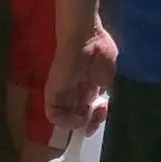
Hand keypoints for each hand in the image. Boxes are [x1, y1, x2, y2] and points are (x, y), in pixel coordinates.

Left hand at [45, 22, 117, 140]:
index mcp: (88, 83)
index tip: (102, 116)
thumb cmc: (99, 50)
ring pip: (66, 116)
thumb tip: (99, 102)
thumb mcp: (108, 74)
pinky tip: (78, 121)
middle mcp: (74, 89)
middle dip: (89, 122)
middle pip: (78, 113)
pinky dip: (65, 122)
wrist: (84, 38)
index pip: (89, 106)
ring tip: (87, 122)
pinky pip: (53, 114)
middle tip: (95, 122)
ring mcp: (62, 91)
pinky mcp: (51, 92)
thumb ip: (103, 90)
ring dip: (78, 124)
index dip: (96, 116)